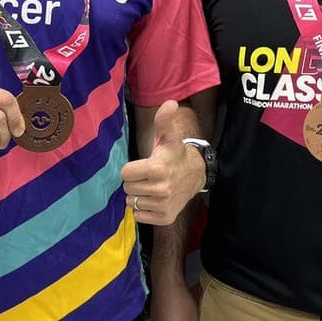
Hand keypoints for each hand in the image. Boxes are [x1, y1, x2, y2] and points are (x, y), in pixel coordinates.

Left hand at [120, 100, 204, 224]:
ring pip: (133, 203)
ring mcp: (163, 205)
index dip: (132, 169)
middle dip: (135, 182)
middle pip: (128, 189)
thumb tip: (170, 103)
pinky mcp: (166, 217)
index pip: (125, 174)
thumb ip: (163, 120)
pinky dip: (144, 210)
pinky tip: (154, 200)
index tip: (144, 165)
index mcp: (156, 169)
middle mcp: (161, 189)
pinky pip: (140, 217)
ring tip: (152, 188)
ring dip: (139, 196)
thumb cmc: (175, 154)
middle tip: (148, 176)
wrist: (196, 174)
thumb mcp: (168, 137)